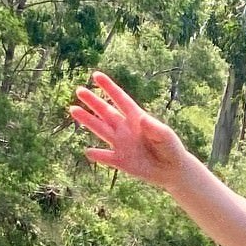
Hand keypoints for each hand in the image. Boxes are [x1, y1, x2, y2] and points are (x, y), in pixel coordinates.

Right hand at [69, 71, 185, 188]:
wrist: (172, 170)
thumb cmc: (171, 148)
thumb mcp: (166, 136)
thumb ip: (155, 128)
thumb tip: (143, 119)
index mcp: (137, 118)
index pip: (121, 100)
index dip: (109, 88)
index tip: (96, 75)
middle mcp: (125, 128)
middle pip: (106, 112)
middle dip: (93, 101)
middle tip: (79, 90)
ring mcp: (121, 144)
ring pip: (101, 130)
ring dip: (88, 120)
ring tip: (73, 109)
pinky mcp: (121, 160)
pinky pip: (106, 157)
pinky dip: (98, 155)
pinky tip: (88, 151)